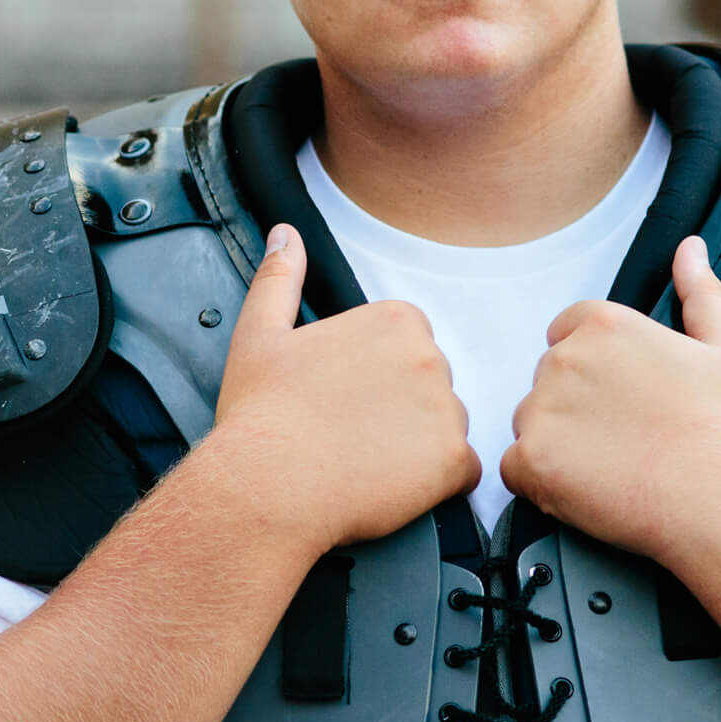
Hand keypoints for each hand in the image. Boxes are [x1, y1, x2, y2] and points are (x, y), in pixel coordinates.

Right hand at [209, 225, 480, 554]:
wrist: (268, 486)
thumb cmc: (262, 413)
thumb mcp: (259, 333)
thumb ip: (280, 277)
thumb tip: (286, 234)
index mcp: (395, 321)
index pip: (408, 346)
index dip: (373, 378)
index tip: (342, 398)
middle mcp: (432, 358)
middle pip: (429, 387)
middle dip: (398, 411)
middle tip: (347, 434)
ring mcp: (448, 411)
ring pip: (445, 429)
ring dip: (416, 448)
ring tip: (362, 462)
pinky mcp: (455, 462)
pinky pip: (461, 472)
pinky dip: (434, 483)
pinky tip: (387, 485)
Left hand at [500, 235, 720, 560]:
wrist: (717, 498)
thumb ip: (700, 291)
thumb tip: (690, 249)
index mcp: (605, 326)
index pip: (567, 333)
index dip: (595, 371)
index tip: (621, 398)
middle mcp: (565, 360)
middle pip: (547, 380)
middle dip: (574, 407)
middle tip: (624, 437)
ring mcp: (542, 411)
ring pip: (530, 423)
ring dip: (557, 444)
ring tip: (610, 466)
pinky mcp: (530, 461)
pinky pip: (515, 469)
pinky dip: (540, 482)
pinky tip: (585, 489)